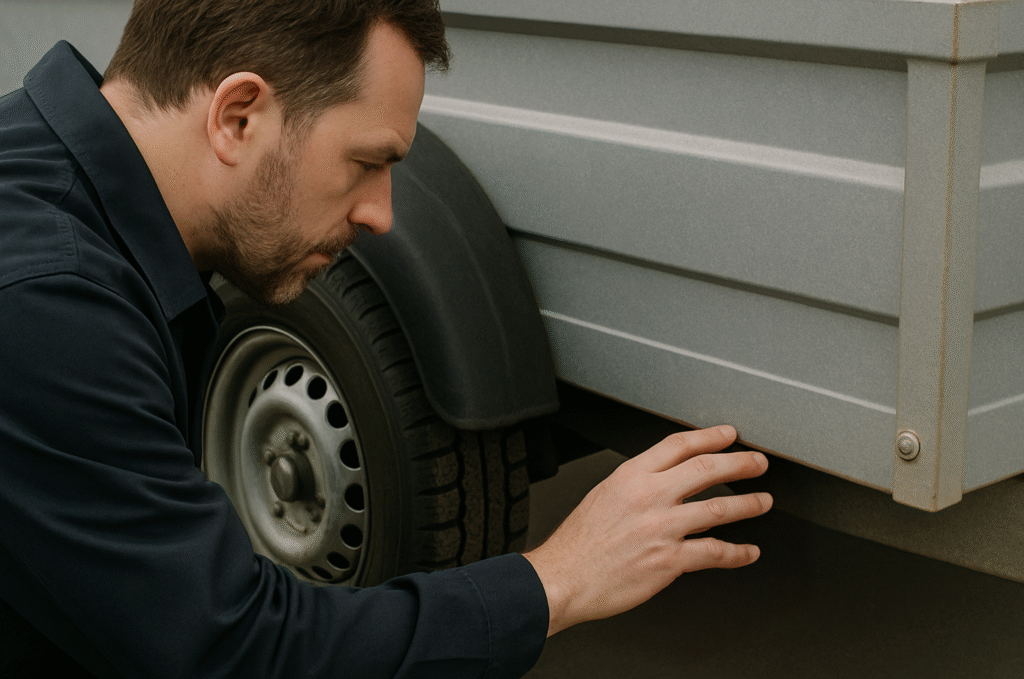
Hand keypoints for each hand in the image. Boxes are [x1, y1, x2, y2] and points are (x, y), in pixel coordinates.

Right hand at [523, 425, 770, 636]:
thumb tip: (662, 482)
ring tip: (763, 501)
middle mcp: (649, 497)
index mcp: (630, 477)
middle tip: (757, 462)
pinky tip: (749, 552)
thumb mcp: (602, 496)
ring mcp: (661, 528)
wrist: (563, 579)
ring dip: (748, 504)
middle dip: (739, 463)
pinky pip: (714, 553)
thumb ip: (635, 486)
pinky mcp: (668, 560)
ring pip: (718, 508)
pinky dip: (738, 553)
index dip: (709, 437)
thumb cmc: (577, 545)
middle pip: (705, 469)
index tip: (727, 435)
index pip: (678, 446)